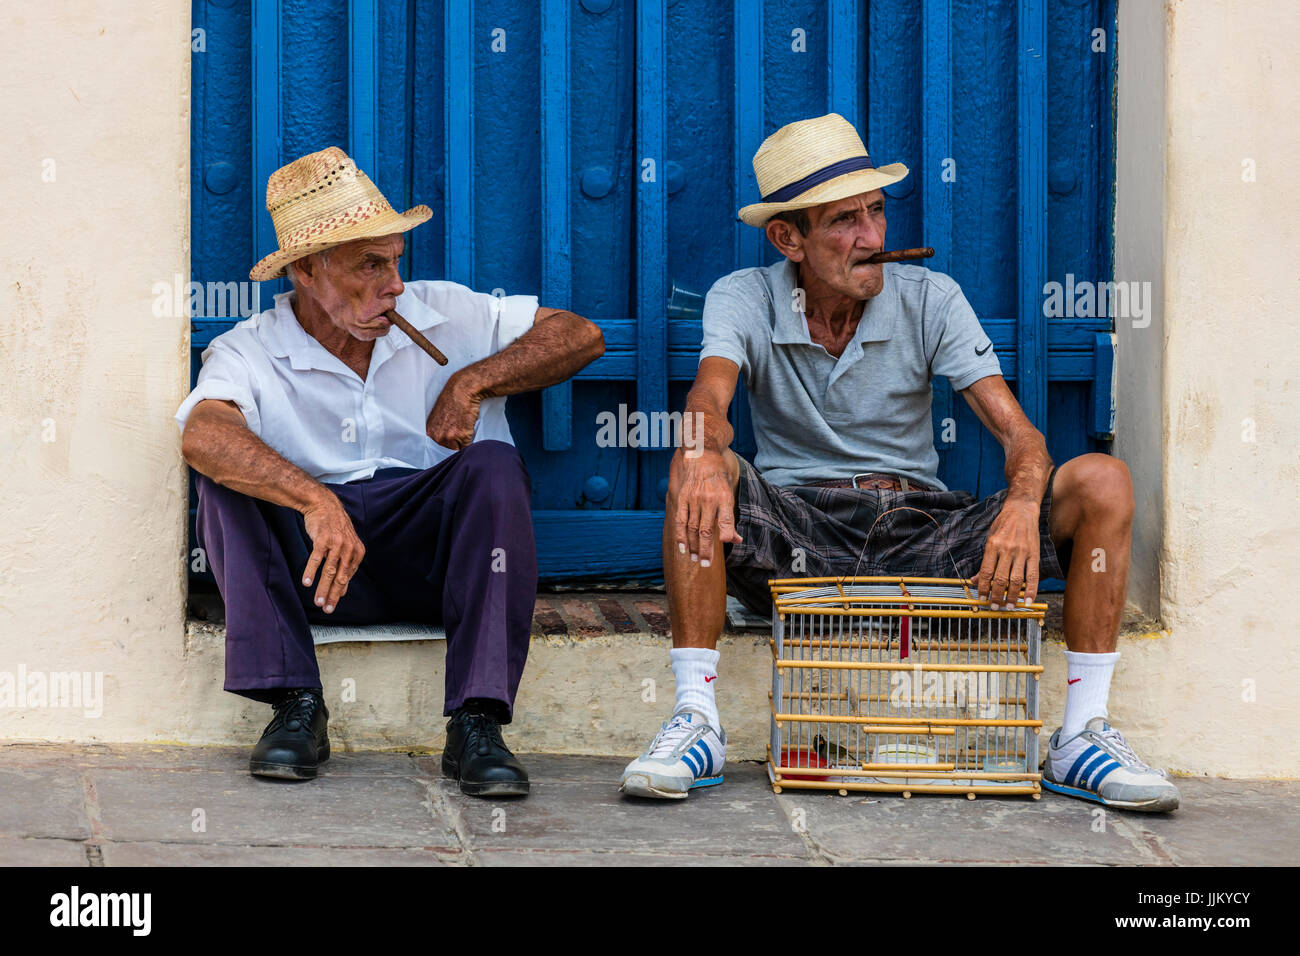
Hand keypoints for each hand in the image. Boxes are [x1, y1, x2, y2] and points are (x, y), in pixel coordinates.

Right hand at [301, 492, 365, 613]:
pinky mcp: (323, 539)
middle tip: (327, 609)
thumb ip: (345, 567)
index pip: (347, 578)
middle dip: (332, 595)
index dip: (339, 594)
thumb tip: (344, 591)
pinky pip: (316, 559)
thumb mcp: (345, 546)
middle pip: (340, 577)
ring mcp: (336, 544)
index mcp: (357, 552)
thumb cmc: (334, 528)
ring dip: (322, 588)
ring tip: (318, 601)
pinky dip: (310, 572)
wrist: (324, 505)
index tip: (331, 606)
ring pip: (329, 571)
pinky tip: (306, 582)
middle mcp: (349, 549)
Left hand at [426, 372, 482, 449]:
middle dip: (457, 441)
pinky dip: (471, 438)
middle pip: (450, 449)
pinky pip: (468, 446)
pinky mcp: (461, 435)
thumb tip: (444, 440)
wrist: (463, 389)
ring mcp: (448, 437)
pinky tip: (468, 423)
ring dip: (464, 440)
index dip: (449, 440)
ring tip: (464, 423)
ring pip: (459, 449)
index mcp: (429, 431)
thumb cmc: (453, 399)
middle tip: (459, 424)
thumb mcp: (439, 416)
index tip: (452, 432)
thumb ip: (438, 429)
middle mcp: (436, 436)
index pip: (439, 447)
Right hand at [671, 449, 741, 567]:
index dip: (725, 532)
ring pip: (693, 528)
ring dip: (693, 546)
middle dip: (705, 549)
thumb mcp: (729, 494)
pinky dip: (681, 535)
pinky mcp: (682, 497)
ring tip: (695, 559)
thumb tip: (735, 540)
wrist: (703, 453)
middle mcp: (709, 499)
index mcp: (724, 498)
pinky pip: (680, 520)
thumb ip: (729, 519)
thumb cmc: (719, 477)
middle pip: (706, 529)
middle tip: (705, 564)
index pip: (726, 519)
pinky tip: (682, 547)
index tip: (724, 543)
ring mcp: (694, 498)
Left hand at [975, 498, 1040, 608]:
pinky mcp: (1034, 555)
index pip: (986, 572)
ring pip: (1016, 580)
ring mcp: (1022, 552)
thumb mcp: (989, 539)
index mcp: (993, 546)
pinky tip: (1028, 601)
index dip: (983, 588)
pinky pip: (1033, 576)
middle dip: (996, 596)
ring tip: (1008, 607)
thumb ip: (984, 562)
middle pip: (1001, 579)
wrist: (1022, 510)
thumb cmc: (1003, 524)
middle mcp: (1007, 550)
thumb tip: (974, 580)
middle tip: (994, 607)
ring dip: (1012, 596)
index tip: (982, 599)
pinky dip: (1031, 590)